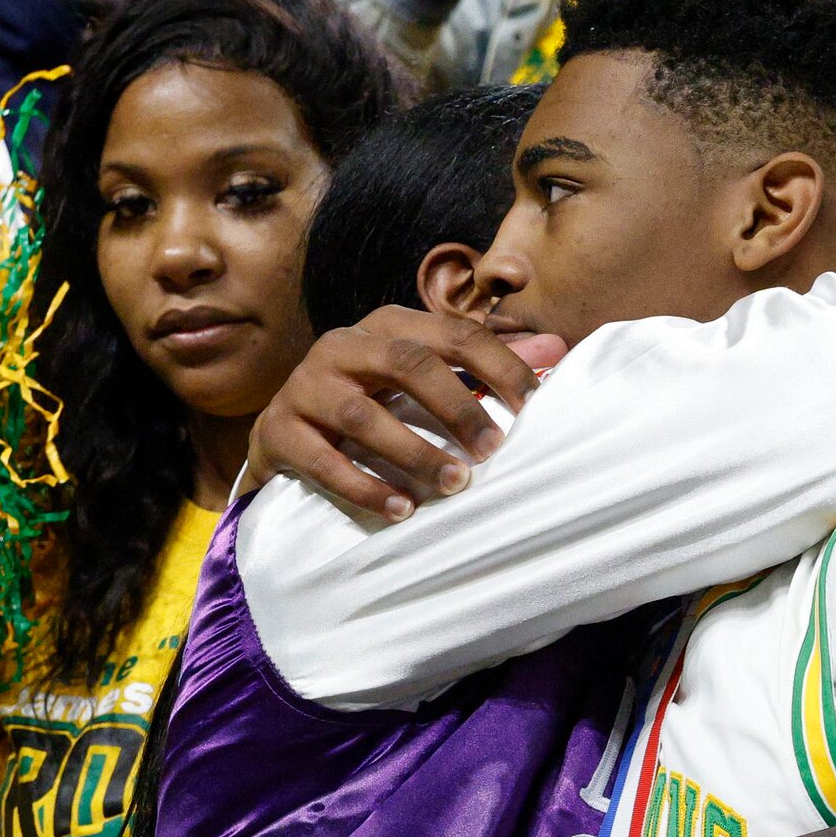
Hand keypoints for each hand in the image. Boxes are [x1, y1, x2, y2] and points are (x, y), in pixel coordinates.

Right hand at [239, 309, 558, 517]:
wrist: (283, 433)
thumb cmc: (368, 399)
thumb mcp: (420, 376)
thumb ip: (482, 363)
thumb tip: (557, 350)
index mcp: (386, 326)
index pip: (452, 333)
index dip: (497, 365)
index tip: (532, 406)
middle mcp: (342, 346)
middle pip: (407, 364)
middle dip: (457, 406)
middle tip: (492, 450)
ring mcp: (305, 387)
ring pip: (363, 415)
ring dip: (413, 452)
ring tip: (453, 484)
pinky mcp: (278, 431)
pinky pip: (322, 460)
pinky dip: (364, 487)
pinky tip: (400, 510)